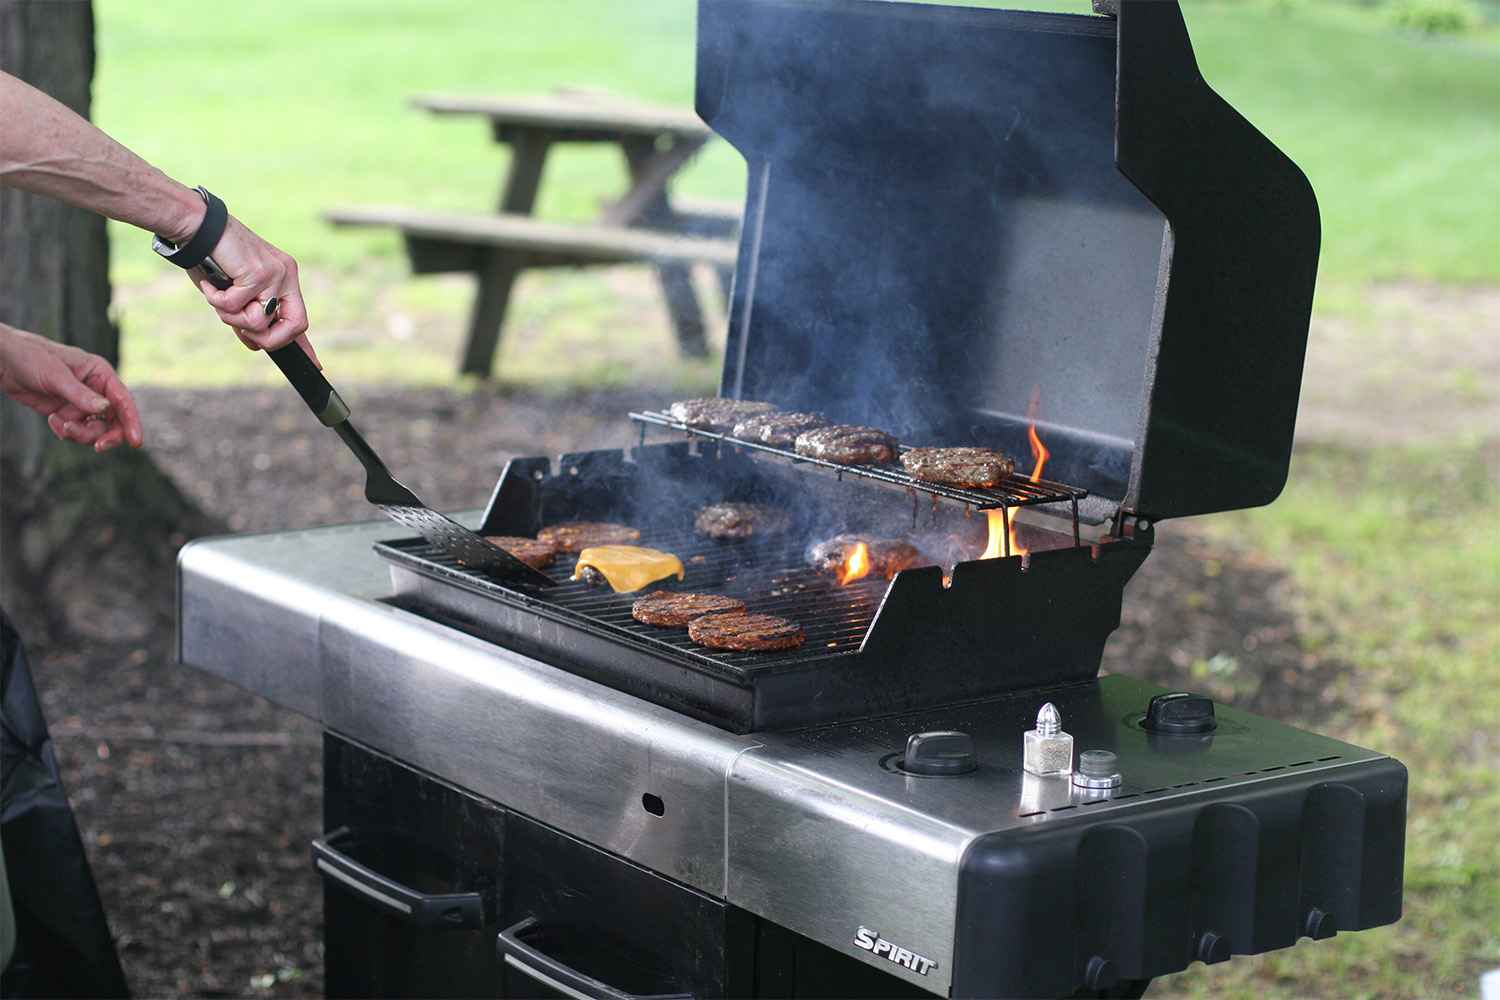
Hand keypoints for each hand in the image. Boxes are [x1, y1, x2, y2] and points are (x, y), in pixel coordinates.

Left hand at [0, 323, 143, 451]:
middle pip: (114, 421)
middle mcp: (96, 390)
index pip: (123, 401)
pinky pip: (75, 431)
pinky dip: (65, 431)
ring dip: (80, 433)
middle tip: (98, 447)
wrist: (3, 361)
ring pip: (94, 430)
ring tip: (61, 424)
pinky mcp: (66, 413)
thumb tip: (105, 410)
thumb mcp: (56, 375)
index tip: (136, 442)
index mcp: (100, 374)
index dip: (132, 422)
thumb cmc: (31, 356)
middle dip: (106, 435)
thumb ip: (80, 394)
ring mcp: (81, 404)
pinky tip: (51, 420)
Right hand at [191, 215, 317, 362]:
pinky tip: (212, 283)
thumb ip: (245, 317)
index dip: (306, 346)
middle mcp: (286, 276)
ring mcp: (276, 275)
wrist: (197, 226)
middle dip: (266, 339)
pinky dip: (217, 300)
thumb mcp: (231, 293)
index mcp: (284, 279)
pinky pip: (237, 307)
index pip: (299, 318)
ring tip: (219, 295)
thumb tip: (254, 346)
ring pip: (259, 323)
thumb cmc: (211, 257)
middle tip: (240, 325)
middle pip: (294, 327)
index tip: (317, 365)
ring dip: (231, 316)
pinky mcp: (259, 274)